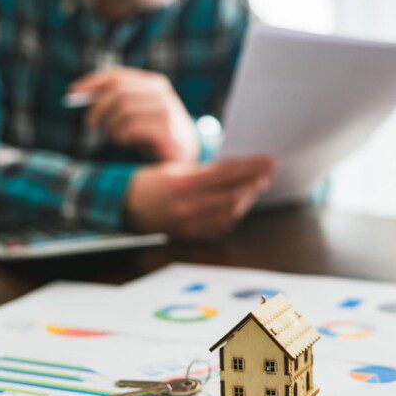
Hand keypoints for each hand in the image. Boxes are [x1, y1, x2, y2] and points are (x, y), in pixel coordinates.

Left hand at [70, 67, 198, 161]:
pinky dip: (121, 136)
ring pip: (122, 110)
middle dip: (97, 108)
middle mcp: (161, 93)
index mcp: (154, 83)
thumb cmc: (155, 134)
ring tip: (116, 138)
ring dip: (111, 127)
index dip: (91, 82)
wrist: (187, 156)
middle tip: (88, 125)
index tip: (72, 93)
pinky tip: (126, 142)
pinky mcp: (166, 131)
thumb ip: (117, 101)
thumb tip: (81, 95)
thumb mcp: (137, 113)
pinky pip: (131, 128)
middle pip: (117, 91)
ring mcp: (166, 111)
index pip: (117, 76)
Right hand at [125, 156, 275, 239]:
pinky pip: (220, 227)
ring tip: (258, 185)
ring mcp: (189, 223)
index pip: (228, 174)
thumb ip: (206, 171)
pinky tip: (241, 204)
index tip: (268, 160)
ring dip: (247, 199)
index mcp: (184, 184)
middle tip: (269, 171)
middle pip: (233, 195)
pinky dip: (234, 215)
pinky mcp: (190, 234)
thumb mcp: (176, 169)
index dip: (252, 167)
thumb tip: (237, 169)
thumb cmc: (152, 182)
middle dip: (255, 182)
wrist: (126, 205)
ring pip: (230, 213)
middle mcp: (188, 206)